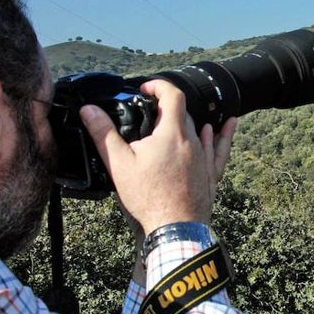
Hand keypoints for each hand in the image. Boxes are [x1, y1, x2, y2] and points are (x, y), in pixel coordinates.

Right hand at [79, 79, 237, 233]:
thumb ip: (103, 133)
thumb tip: (89, 110)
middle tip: (148, 114)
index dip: (159, 86)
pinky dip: (221, 135)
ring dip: (185, 122)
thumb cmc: (148, 197)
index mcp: (172, 133)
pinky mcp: (211, 175)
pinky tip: (224, 126)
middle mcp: (193, 141)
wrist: (175, 227)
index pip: (172, 95)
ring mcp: (204, 159)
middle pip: (183, 114)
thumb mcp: (119, 163)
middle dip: (166, 109)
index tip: (146, 89)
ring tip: (173, 119)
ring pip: (199, 131)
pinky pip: (219, 150)